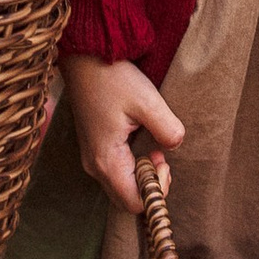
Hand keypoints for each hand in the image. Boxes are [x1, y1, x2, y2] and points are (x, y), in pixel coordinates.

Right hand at [63, 55, 184, 212]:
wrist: (85, 56)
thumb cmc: (112, 78)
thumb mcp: (148, 102)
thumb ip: (168, 130)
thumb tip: (174, 146)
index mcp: (106, 160)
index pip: (135, 202)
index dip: (157, 190)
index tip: (164, 160)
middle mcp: (94, 165)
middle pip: (126, 198)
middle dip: (150, 183)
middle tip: (161, 154)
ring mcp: (91, 156)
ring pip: (121, 185)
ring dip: (142, 173)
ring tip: (153, 145)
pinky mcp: (94, 146)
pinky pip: (116, 171)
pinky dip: (132, 165)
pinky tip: (140, 139)